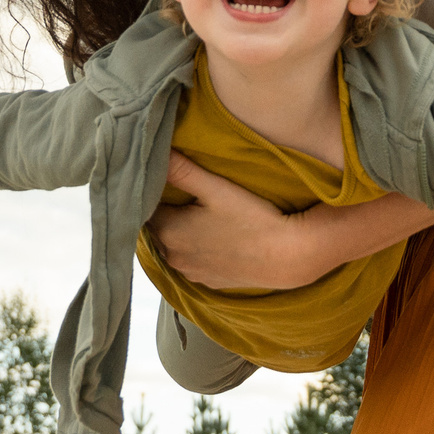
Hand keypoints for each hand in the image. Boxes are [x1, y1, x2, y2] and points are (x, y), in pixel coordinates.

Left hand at [145, 153, 316, 289]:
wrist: (286, 256)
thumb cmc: (251, 218)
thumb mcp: (216, 188)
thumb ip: (182, 170)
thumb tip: (156, 151)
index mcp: (168, 232)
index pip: (147, 208)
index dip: (157, 193)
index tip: (171, 181)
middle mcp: (173, 257)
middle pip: (159, 229)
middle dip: (167, 212)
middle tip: (186, 195)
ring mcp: (191, 273)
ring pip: (174, 247)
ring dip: (180, 233)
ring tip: (200, 216)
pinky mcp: (209, 282)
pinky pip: (192, 263)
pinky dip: (196, 250)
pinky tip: (213, 238)